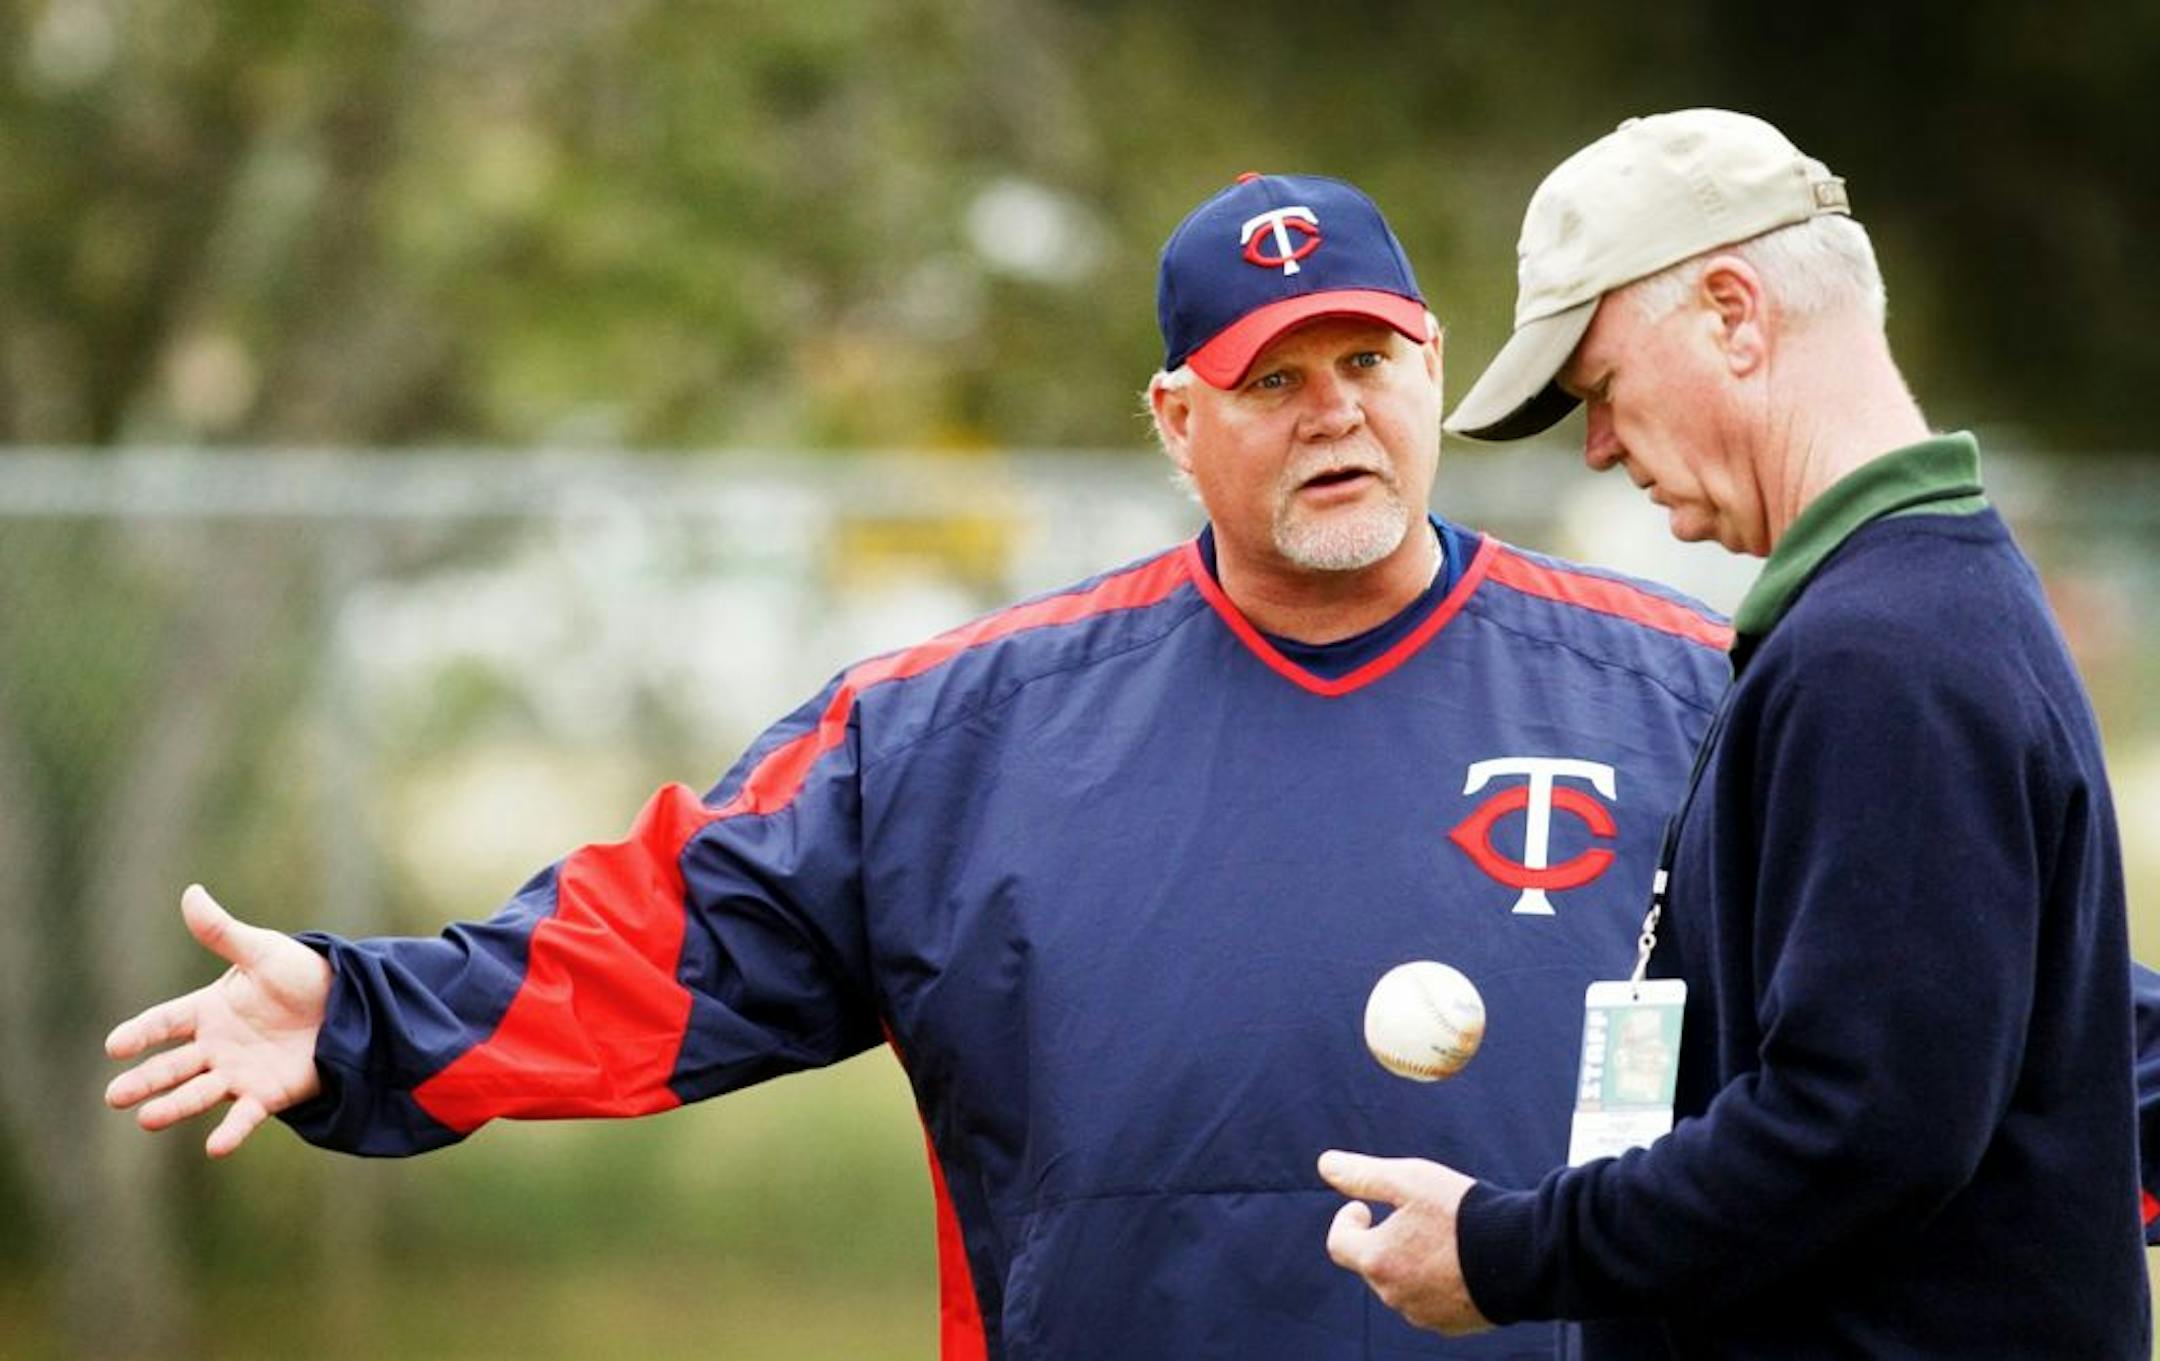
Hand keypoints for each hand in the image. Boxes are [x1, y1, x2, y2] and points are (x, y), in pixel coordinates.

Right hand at [105, 885, 331, 1156]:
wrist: (350, 1003)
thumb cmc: (301, 974)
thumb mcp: (262, 951)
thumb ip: (223, 932)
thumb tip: (190, 893)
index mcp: (208, 1010)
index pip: (165, 1021)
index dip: (140, 1033)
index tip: (114, 1046)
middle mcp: (216, 1046)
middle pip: (172, 1065)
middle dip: (143, 1080)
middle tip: (114, 1096)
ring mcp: (238, 1073)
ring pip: (198, 1093)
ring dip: (174, 1107)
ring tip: (146, 1119)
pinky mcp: (267, 1094)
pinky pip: (244, 1116)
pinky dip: (231, 1132)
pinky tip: (214, 1147)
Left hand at [1319, 1149, 1492, 1335]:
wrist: (1523, 1257)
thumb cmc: (1464, 1214)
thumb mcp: (1410, 1180)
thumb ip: (1363, 1174)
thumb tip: (1326, 1164)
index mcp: (1378, 1261)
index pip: (1338, 1244)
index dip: (1348, 1221)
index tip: (1366, 1206)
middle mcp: (1395, 1295)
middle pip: (1373, 1263)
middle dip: (1385, 1238)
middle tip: (1415, 1215)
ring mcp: (1424, 1315)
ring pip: (1403, 1283)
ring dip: (1411, 1260)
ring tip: (1444, 1235)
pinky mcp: (1452, 1325)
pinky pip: (1432, 1301)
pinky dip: (1437, 1281)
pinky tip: (1462, 1260)